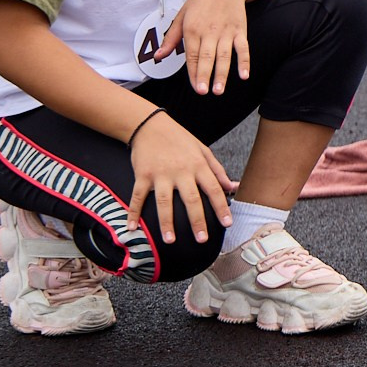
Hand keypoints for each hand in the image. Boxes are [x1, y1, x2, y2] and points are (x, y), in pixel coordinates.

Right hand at [128, 112, 234, 245]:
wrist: (151, 126)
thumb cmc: (181, 140)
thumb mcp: (203, 151)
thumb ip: (218, 171)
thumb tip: (234, 187)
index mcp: (198, 165)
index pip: (214, 188)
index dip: (222, 206)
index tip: (227, 223)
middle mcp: (181, 171)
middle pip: (191, 199)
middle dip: (197, 220)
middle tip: (202, 239)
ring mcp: (160, 174)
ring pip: (164, 201)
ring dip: (166, 222)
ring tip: (170, 240)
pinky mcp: (142, 175)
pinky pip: (137, 196)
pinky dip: (133, 212)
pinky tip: (132, 228)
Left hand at [158, 0, 250, 95]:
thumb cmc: (201, 1)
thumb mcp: (182, 16)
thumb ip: (171, 38)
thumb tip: (158, 57)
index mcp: (192, 29)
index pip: (192, 56)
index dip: (194, 73)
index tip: (196, 88)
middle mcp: (209, 32)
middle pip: (207, 58)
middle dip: (205, 76)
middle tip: (204, 92)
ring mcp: (226, 32)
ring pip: (224, 56)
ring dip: (222, 74)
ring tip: (219, 90)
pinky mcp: (240, 30)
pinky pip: (243, 48)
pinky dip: (244, 62)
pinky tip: (244, 75)